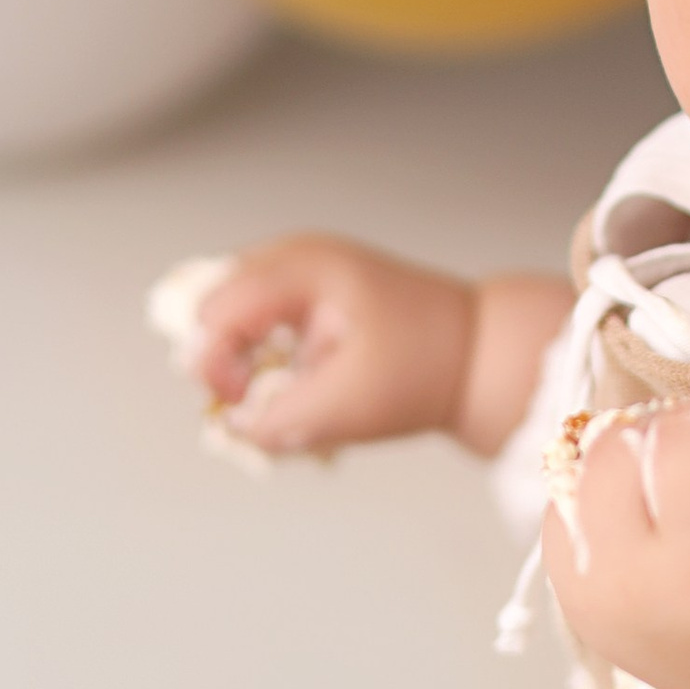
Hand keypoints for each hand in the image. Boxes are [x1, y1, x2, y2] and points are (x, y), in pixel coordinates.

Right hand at [172, 235, 476, 458]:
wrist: (478, 352)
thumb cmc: (425, 365)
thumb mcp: (350, 404)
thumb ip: (281, 421)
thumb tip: (233, 429)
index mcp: (303, 269)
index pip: (217, 308)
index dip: (211, 362)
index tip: (237, 402)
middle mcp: (293, 259)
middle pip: (214, 305)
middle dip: (220, 360)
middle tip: (249, 401)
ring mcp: (299, 274)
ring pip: (231, 317)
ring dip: (240, 362)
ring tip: (273, 394)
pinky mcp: (307, 298)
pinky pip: (258, 325)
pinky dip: (262, 360)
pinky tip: (294, 385)